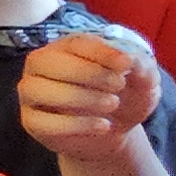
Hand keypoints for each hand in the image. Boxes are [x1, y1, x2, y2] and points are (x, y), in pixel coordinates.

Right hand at [20, 29, 162, 164]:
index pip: (74, 42)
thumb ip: (142, 67)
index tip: (127, 63)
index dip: (100, 52)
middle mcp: (41, 65)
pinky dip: (75, 124)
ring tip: (112, 104)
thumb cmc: (125, 97)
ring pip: (37, 89)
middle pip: (47, 61)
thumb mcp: (144, 82)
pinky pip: (42, 121)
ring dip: (77, 96)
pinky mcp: (31, 120)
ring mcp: (31, 92)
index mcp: (67, 47)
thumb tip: (131, 59)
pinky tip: (102, 125)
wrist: (114, 132)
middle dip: (87, 72)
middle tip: (119, 84)